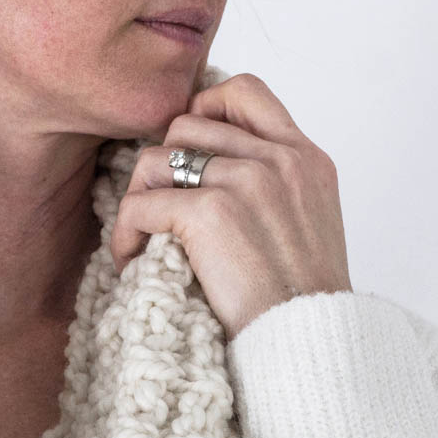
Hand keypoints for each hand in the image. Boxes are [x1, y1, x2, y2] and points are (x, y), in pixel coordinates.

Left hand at [110, 73, 353, 341]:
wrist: (308, 344)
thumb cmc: (305, 308)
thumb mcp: (311, 230)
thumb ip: (279, 192)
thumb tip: (223, 185)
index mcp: (306, 159)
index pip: (244, 93)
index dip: (204, 111)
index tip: (188, 154)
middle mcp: (277, 159)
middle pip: (187, 125)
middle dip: (162, 168)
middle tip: (155, 210)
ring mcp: (244, 181)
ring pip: (156, 160)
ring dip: (138, 200)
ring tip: (139, 239)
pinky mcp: (209, 213)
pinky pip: (141, 206)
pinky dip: (126, 235)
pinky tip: (130, 261)